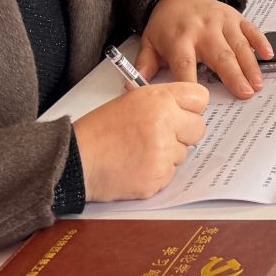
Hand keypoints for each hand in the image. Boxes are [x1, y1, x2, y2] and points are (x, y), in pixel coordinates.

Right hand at [74, 83, 209, 201]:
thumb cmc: (99, 131)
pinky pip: (169, 175)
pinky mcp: (157, 177)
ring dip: (166, 156)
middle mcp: (166, 122)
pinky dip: (155, 174)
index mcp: (160, 99)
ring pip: (183, 154)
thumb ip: (162, 102)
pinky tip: (134, 168)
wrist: (74, 161)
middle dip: (183, 134)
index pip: (200, 98)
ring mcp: (163, 152)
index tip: (182, 115)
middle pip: (198, 129)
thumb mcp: (131, 101)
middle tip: (159, 138)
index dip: (191, 108)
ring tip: (137, 153)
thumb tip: (186, 111)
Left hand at [137, 0, 272, 97]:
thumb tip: (132, 89)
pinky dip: (261, 42)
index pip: (185, 64)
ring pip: (238, 45)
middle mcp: (202, 29)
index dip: (191, 82)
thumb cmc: (166, 24)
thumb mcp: (149, 43)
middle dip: (233, 75)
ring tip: (257, 83)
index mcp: (179, 39)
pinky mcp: (235, 17)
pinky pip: (251, 29)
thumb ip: (144, 66)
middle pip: (219, 55)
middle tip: (244, 93)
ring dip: (250, 65)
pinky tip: (268, 55)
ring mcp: (221, 22)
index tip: (198, 101)